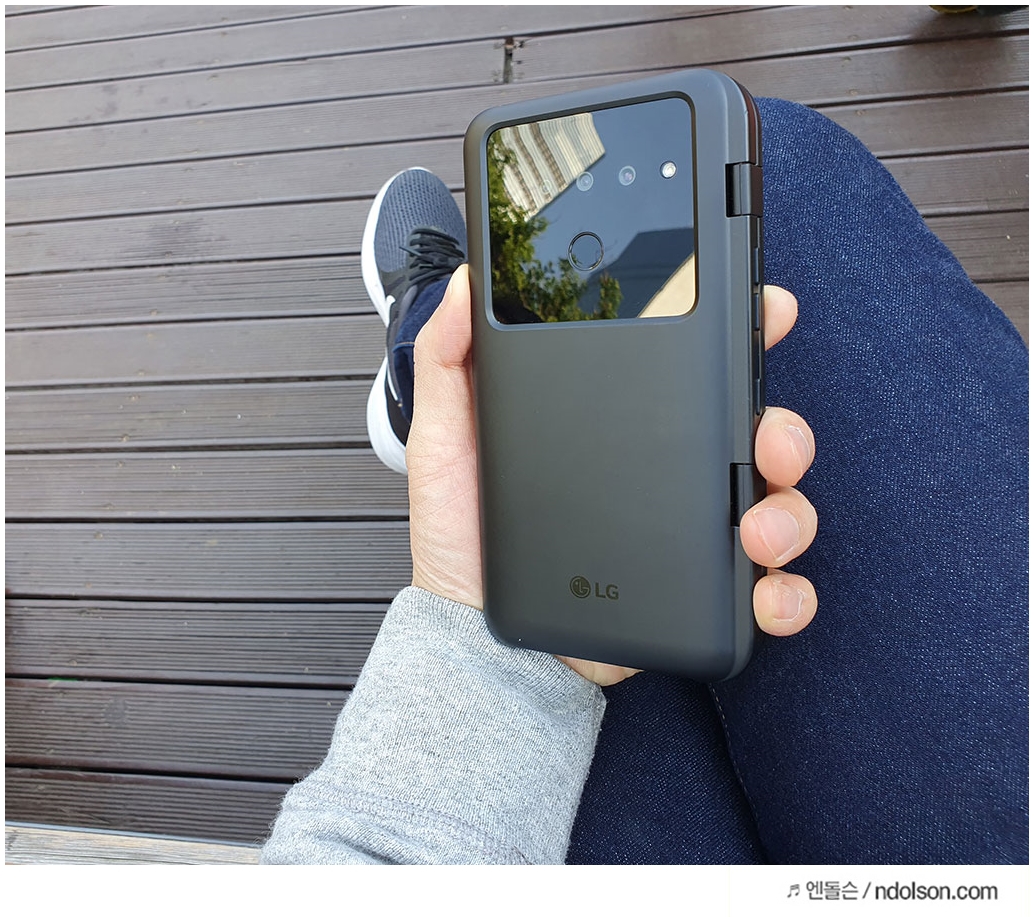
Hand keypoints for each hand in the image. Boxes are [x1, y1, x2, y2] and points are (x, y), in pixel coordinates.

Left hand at [407, 265, 816, 685]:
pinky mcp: (699, 597)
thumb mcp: (446, 436)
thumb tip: (468, 287)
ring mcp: (693, 533)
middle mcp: (670, 471)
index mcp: (625, 422)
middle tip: (768, 441)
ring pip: (779, 506)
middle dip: (785, 430)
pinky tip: (767, 592)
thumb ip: (451, 359)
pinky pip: (768, 590)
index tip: (769, 309)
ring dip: (790, 510)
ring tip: (756, 529)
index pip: (699, 366)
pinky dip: (788, 592)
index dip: (744, 333)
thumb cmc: (464, 532)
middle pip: (757, 433)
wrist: (474, 630)